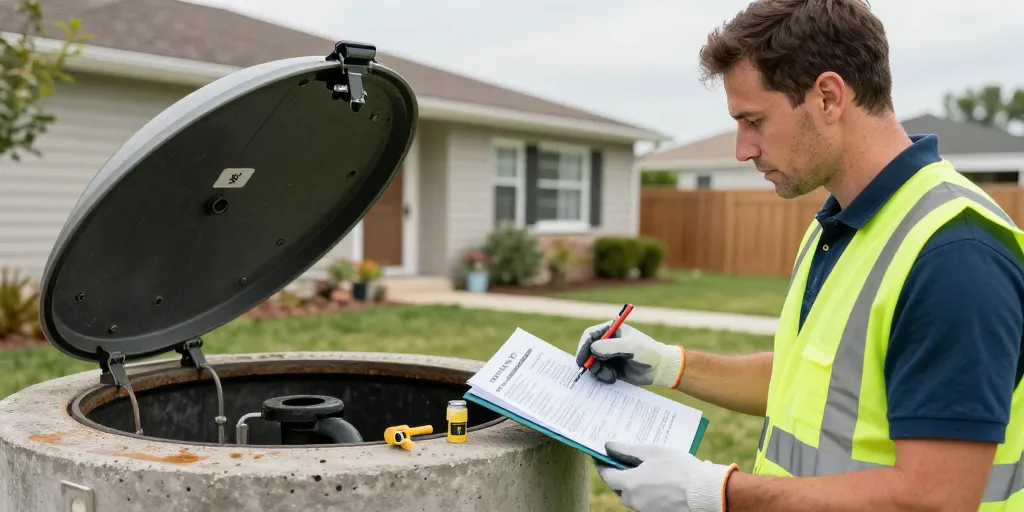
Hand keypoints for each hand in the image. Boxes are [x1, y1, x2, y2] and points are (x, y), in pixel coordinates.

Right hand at [575, 321, 684, 386]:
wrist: (659, 368)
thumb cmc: (648, 352)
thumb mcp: (630, 347)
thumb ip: (611, 347)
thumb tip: (592, 349)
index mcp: (611, 330)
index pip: (590, 335)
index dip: (583, 346)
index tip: (581, 359)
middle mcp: (607, 342)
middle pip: (588, 350)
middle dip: (589, 361)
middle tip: (594, 370)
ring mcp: (608, 355)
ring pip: (592, 363)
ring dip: (598, 370)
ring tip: (610, 375)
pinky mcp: (610, 367)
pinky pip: (599, 372)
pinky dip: (603, 376)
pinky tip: (613, 377)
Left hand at [596, 441, 736, 511]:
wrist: (704, 492)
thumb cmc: (680, 468)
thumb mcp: (653, 452)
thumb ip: (628, 450)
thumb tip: (609, 446)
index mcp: (629, 484)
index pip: (606, 475)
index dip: (602, 464)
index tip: (601, 456)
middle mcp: (633, 500)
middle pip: (619, 487)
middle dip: (620, 474)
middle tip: (625, 460)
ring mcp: (644, 510)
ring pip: (633, 496)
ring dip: (635, 484)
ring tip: (646, 470)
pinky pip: (646, 501)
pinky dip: (647, 492)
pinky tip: (658, 482)